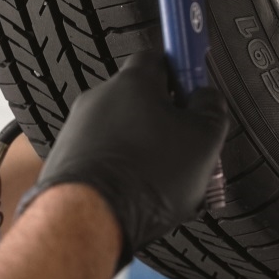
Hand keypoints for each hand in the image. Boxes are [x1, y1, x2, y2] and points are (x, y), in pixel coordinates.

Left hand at [24, 52, 229, 265]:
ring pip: (125, 135)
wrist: (88, 220)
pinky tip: (140, 199)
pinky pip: (104, 159)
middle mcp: (99, 99)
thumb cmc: (143, 180)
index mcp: (133, 83)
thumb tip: (209, 97)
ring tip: (167, 187)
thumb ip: (211, 109)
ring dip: (146, 154)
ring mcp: (78, 130)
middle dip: (167, 125)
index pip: (161, 58)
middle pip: (143, 101)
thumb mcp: (204, 140)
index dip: (184, 74)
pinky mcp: (67, 161)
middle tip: (188, 151)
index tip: (196, 89)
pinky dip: (123, 174)